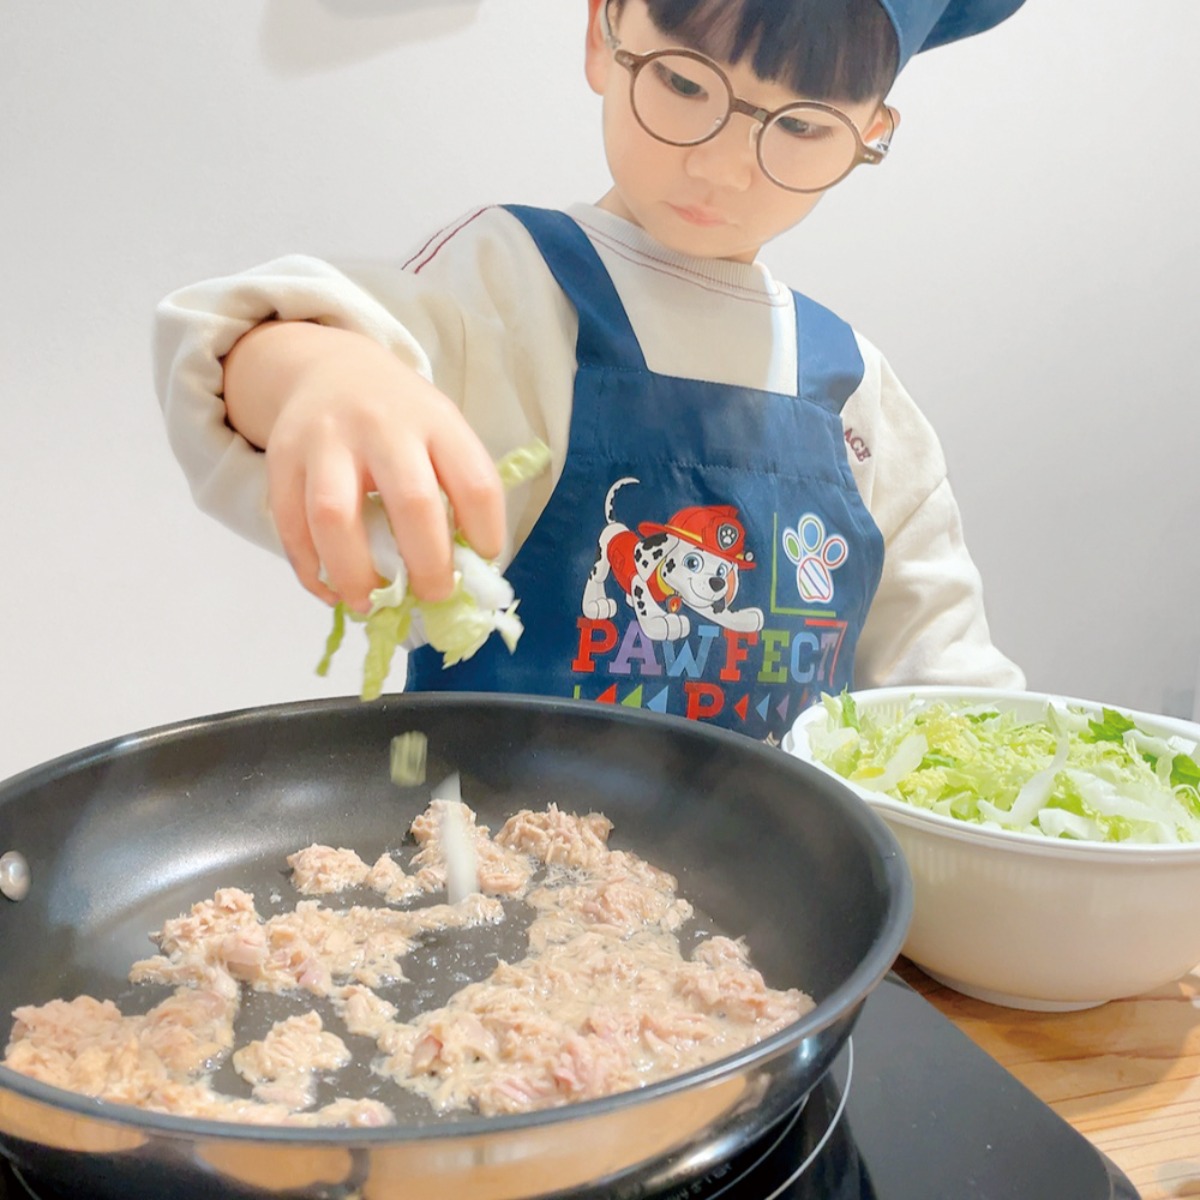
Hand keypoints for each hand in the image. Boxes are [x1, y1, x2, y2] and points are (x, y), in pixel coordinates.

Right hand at [224, 321, 504, 610]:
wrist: (329, 368)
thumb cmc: (399, 419)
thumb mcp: (440, 432)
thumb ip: (456, 490)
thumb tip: (467, 574)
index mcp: (436, 421)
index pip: (475, 483)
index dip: (486, 533)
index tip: (482, 561)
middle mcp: (382, 425)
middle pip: (412, 503)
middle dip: (427, 566)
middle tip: (432, 596)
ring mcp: (327, 440)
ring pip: (335, 517)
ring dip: (355, 575)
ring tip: (369, 605)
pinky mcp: (282, 458)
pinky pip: (291, 526)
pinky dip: (310, 570)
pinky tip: (331, 591)